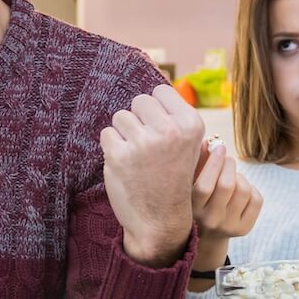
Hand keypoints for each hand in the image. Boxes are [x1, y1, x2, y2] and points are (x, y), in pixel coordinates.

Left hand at [100, 84, 203, 266]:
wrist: (161, 222)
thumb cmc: (173, 178)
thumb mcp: (188, 145)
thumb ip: (174, 116)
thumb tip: (158, 77)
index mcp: (191, 124)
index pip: (161, 91)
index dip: (156, 110)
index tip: (160, 131)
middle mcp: (169, 131)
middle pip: (140, 101)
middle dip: (139, 120)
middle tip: (147, 146)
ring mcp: (143, 143)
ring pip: (121, 116)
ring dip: (124, 133)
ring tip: (137, 156)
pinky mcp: (119, 155)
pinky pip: (107, 134)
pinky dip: (112, 147)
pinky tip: (125, 165)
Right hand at [192, 141, 261, 241]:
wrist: (206, 235)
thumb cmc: (197, 200)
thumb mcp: (192, 183)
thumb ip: (198, 162)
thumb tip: (210, 141)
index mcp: (192, 209)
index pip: (205, 186)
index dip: (214, 163)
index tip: (218, 148)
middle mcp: (210, 221)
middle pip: (227, 186)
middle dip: (229, 164)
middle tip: (227, 158)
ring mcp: (228, 226)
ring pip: (244, 190)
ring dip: (239, 176)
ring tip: (232, 177)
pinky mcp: (244, 229)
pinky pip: (256, 199)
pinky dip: (251, 187)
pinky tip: (240, 190)